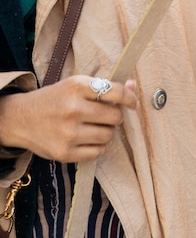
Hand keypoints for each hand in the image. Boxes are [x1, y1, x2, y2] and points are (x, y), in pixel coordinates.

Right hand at [0, 76, 137, 162]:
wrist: (19, 119)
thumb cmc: (53, 100)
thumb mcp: (74, 85)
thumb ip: (104, 86)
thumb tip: (133, 86)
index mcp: (75, 86)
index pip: (116, 92)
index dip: (129, 98)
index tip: (132, 103)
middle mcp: (72, 109)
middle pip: (115, 117)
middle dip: (114, 116)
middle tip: (103, 116)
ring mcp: (68, 133)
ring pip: (108, 135)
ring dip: (106, 132)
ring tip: (92, 127)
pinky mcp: (65, 152)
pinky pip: (97, 152)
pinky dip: (96, 146)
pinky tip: (85, 139)